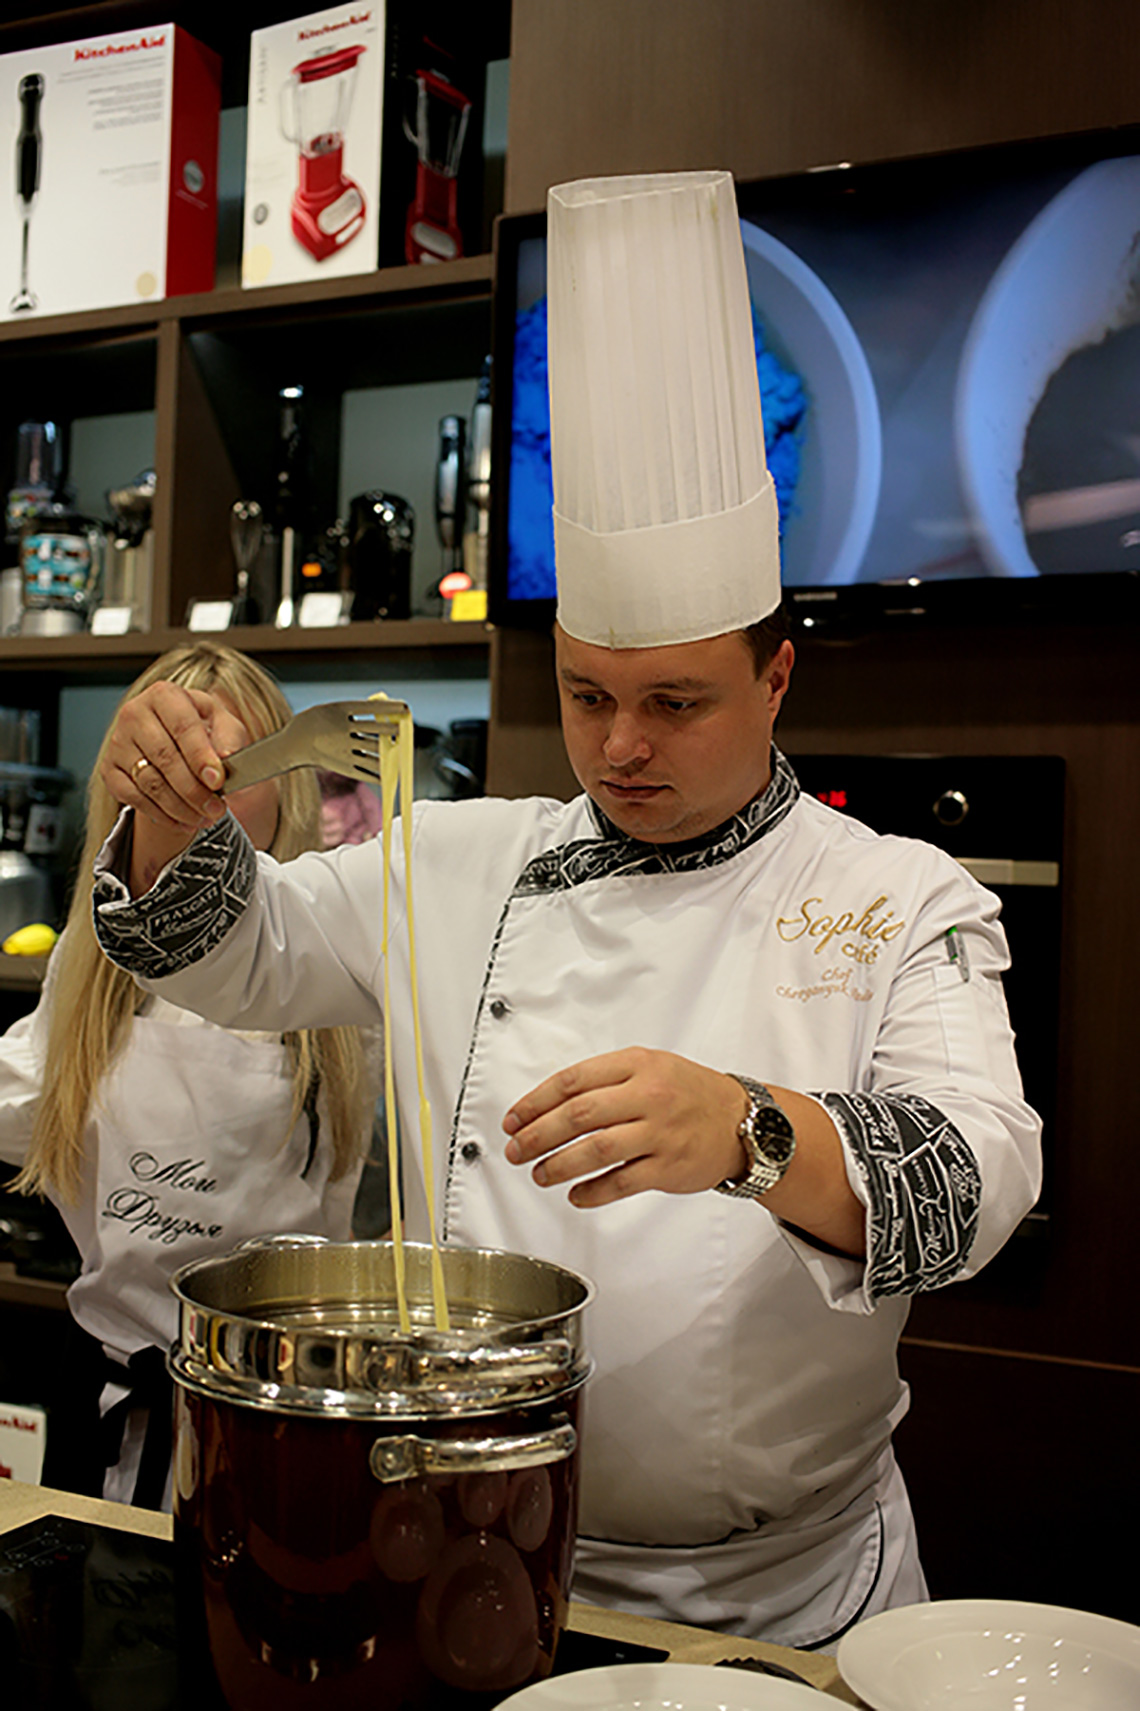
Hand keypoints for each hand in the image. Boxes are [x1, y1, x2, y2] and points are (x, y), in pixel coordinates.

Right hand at [101, 682, 238, 835]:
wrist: (174, 739)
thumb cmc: (202, 728)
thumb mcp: (223, 724)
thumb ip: (229, 738)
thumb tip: (226, 758)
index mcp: (164, 695)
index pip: (182, 727)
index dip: (200, 756)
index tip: (218, 781)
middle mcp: (135, 714)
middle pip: (164, 758)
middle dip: (194, 790)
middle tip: (217, 809)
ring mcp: (118, 742)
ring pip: (149, 782)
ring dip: (180, 807)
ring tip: (206, 819)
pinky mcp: (109, 769)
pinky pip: (133, 798)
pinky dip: (161, 815)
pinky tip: (184, 823)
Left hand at [502, 1047, 747, 1207]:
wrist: (742, 1122)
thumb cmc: (689, 1093)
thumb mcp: (650, 1066)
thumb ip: (604, 1080)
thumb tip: (548, 1105)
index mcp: (636, 1065)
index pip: (572, 1081)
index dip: (535, 1102)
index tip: (514, 1119)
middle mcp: (647, 1096)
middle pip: (578, 1115)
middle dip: (537, 1135)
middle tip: (516, 1150)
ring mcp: (659, 1133)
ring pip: (596, 1150)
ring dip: (558, 1165)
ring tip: (539, 1174)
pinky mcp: (668, 1167)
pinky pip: (620, 1183)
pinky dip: (592, 1192)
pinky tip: (575, 1195)